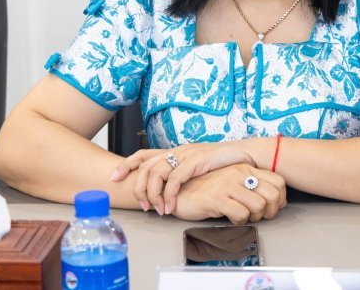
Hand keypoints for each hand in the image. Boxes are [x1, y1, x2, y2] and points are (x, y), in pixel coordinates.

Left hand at [111, 142, 254, 213]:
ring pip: (157, 173)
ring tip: (158, 209)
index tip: (114, 178)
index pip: (143, 153)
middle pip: (145, 166)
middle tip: (142, 205)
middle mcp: (177, 150)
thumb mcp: (197, 166)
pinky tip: (171, 206)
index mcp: (176, 150)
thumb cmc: (223, 163)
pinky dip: (169, 195)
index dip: (126, 164)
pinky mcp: (196, 161)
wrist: (245, 154)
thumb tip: (167, 188)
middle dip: (138, 187)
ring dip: (153, 194)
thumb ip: (182, 173)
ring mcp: (186, 155)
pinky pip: (175, 179)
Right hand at [171, 164, 286, 224]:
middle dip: (270, 211)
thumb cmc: (208, 190)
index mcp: (246, 168)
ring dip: (254, 217)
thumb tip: (276, 201)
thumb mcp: (232, 182)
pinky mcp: (217, 198)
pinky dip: (240, 221)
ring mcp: (228, 185)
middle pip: (273, 195)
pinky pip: (241, 214)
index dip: (280, 199)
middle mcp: (239, 173)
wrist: (179, 191)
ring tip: (244, 218)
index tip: (273, 208)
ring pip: (259, 205)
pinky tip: (231, 219)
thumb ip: (251, 186)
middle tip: (259, 217)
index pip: (278, 182)